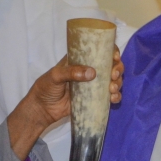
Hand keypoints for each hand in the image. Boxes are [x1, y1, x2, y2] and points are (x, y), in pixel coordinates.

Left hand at [6, 51, 123, 160]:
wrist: (42, 109)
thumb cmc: (45, 88)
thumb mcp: (55, 75)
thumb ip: (71, 72)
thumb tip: (92, 73)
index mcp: (80, 60)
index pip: (99, 51)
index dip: (111, 51)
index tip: (114, 56)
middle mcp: (90, 71)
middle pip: (111, 65)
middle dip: (117, 68)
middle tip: (113, 75)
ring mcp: (93, 85)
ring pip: (113, 80)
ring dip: (118, 83)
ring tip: (112, 89)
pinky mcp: (94, 99)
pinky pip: (110, 96)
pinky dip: (116, 96)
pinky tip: (113, 99)